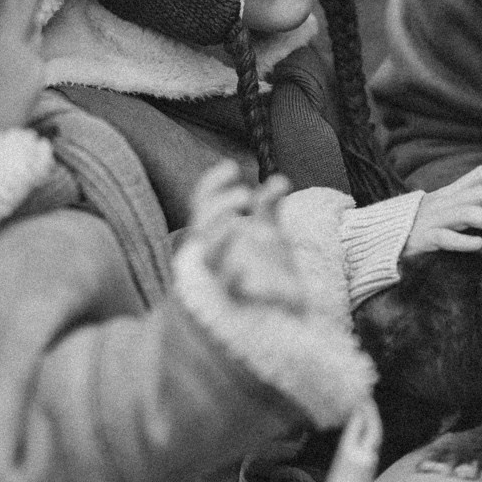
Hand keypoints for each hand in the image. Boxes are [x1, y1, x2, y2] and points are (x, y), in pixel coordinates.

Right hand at [188, 162, 310, 311]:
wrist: (279, 313)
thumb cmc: (267, 268)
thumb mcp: (269, 233)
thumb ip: (269, 207)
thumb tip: (278, 180)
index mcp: (219, 232)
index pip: (203, 203)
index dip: (212, 183)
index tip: (232, 167)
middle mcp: (215, 252)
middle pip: (202, 226)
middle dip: (219, 207)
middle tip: (244, 195)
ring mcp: (223, 275)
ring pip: (210, 255)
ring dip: (220, 236)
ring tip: (239, 222)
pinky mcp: (238, 299)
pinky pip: (229, 286)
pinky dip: (233, 274)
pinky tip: (242, 265)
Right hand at [403, 154, 481, 259]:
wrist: (385, 234)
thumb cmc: (425, 220)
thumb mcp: (449, 204)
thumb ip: (473, 197)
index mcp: (453, 192)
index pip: (480, 174)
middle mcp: (447, 202)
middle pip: (480, 193)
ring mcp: (436, 219)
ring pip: (467, 214)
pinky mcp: (426, 238)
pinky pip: (445, 238)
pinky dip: (462, 240)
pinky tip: (479, 244)